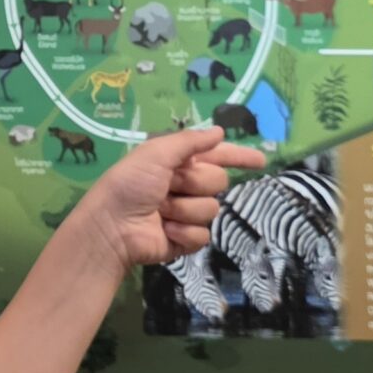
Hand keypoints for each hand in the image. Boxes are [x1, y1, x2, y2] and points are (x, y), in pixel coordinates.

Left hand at [77, 126, 264, 274]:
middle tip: (169, 186)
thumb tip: (219, 131)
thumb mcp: (156, 153)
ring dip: (184, 209)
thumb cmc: (130, 184)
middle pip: (218, 181)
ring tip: (160, 211)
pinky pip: (202, 234)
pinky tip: (165, 230)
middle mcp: (186, 186)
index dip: (238, 156)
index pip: (217, 155)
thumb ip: (190, 141)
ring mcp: (187, 214)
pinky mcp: (186, 240)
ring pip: (211, 209)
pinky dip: (183, 232)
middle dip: (195, 183)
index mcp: (179, 162)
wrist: (112, 226)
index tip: (261, 160)